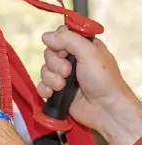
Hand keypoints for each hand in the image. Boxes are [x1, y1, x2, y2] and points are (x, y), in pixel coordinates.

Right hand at [37, 26, 141, 144]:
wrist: (104, 109)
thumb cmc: (103, 80)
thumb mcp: (89, 53)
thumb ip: (68, 40)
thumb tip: (46, 36)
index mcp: (83, 46)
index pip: (61, 35)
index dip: (58, 42)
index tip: (64, 52)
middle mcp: (73, 59)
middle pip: (50, 53)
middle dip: (55, 64)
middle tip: (67, 72)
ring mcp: (64, 76)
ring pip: (45, 70)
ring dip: (51, 79)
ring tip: (62, 87)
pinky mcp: (58, 91)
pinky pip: (42, 86)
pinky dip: (45, 89)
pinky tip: (52, 94)